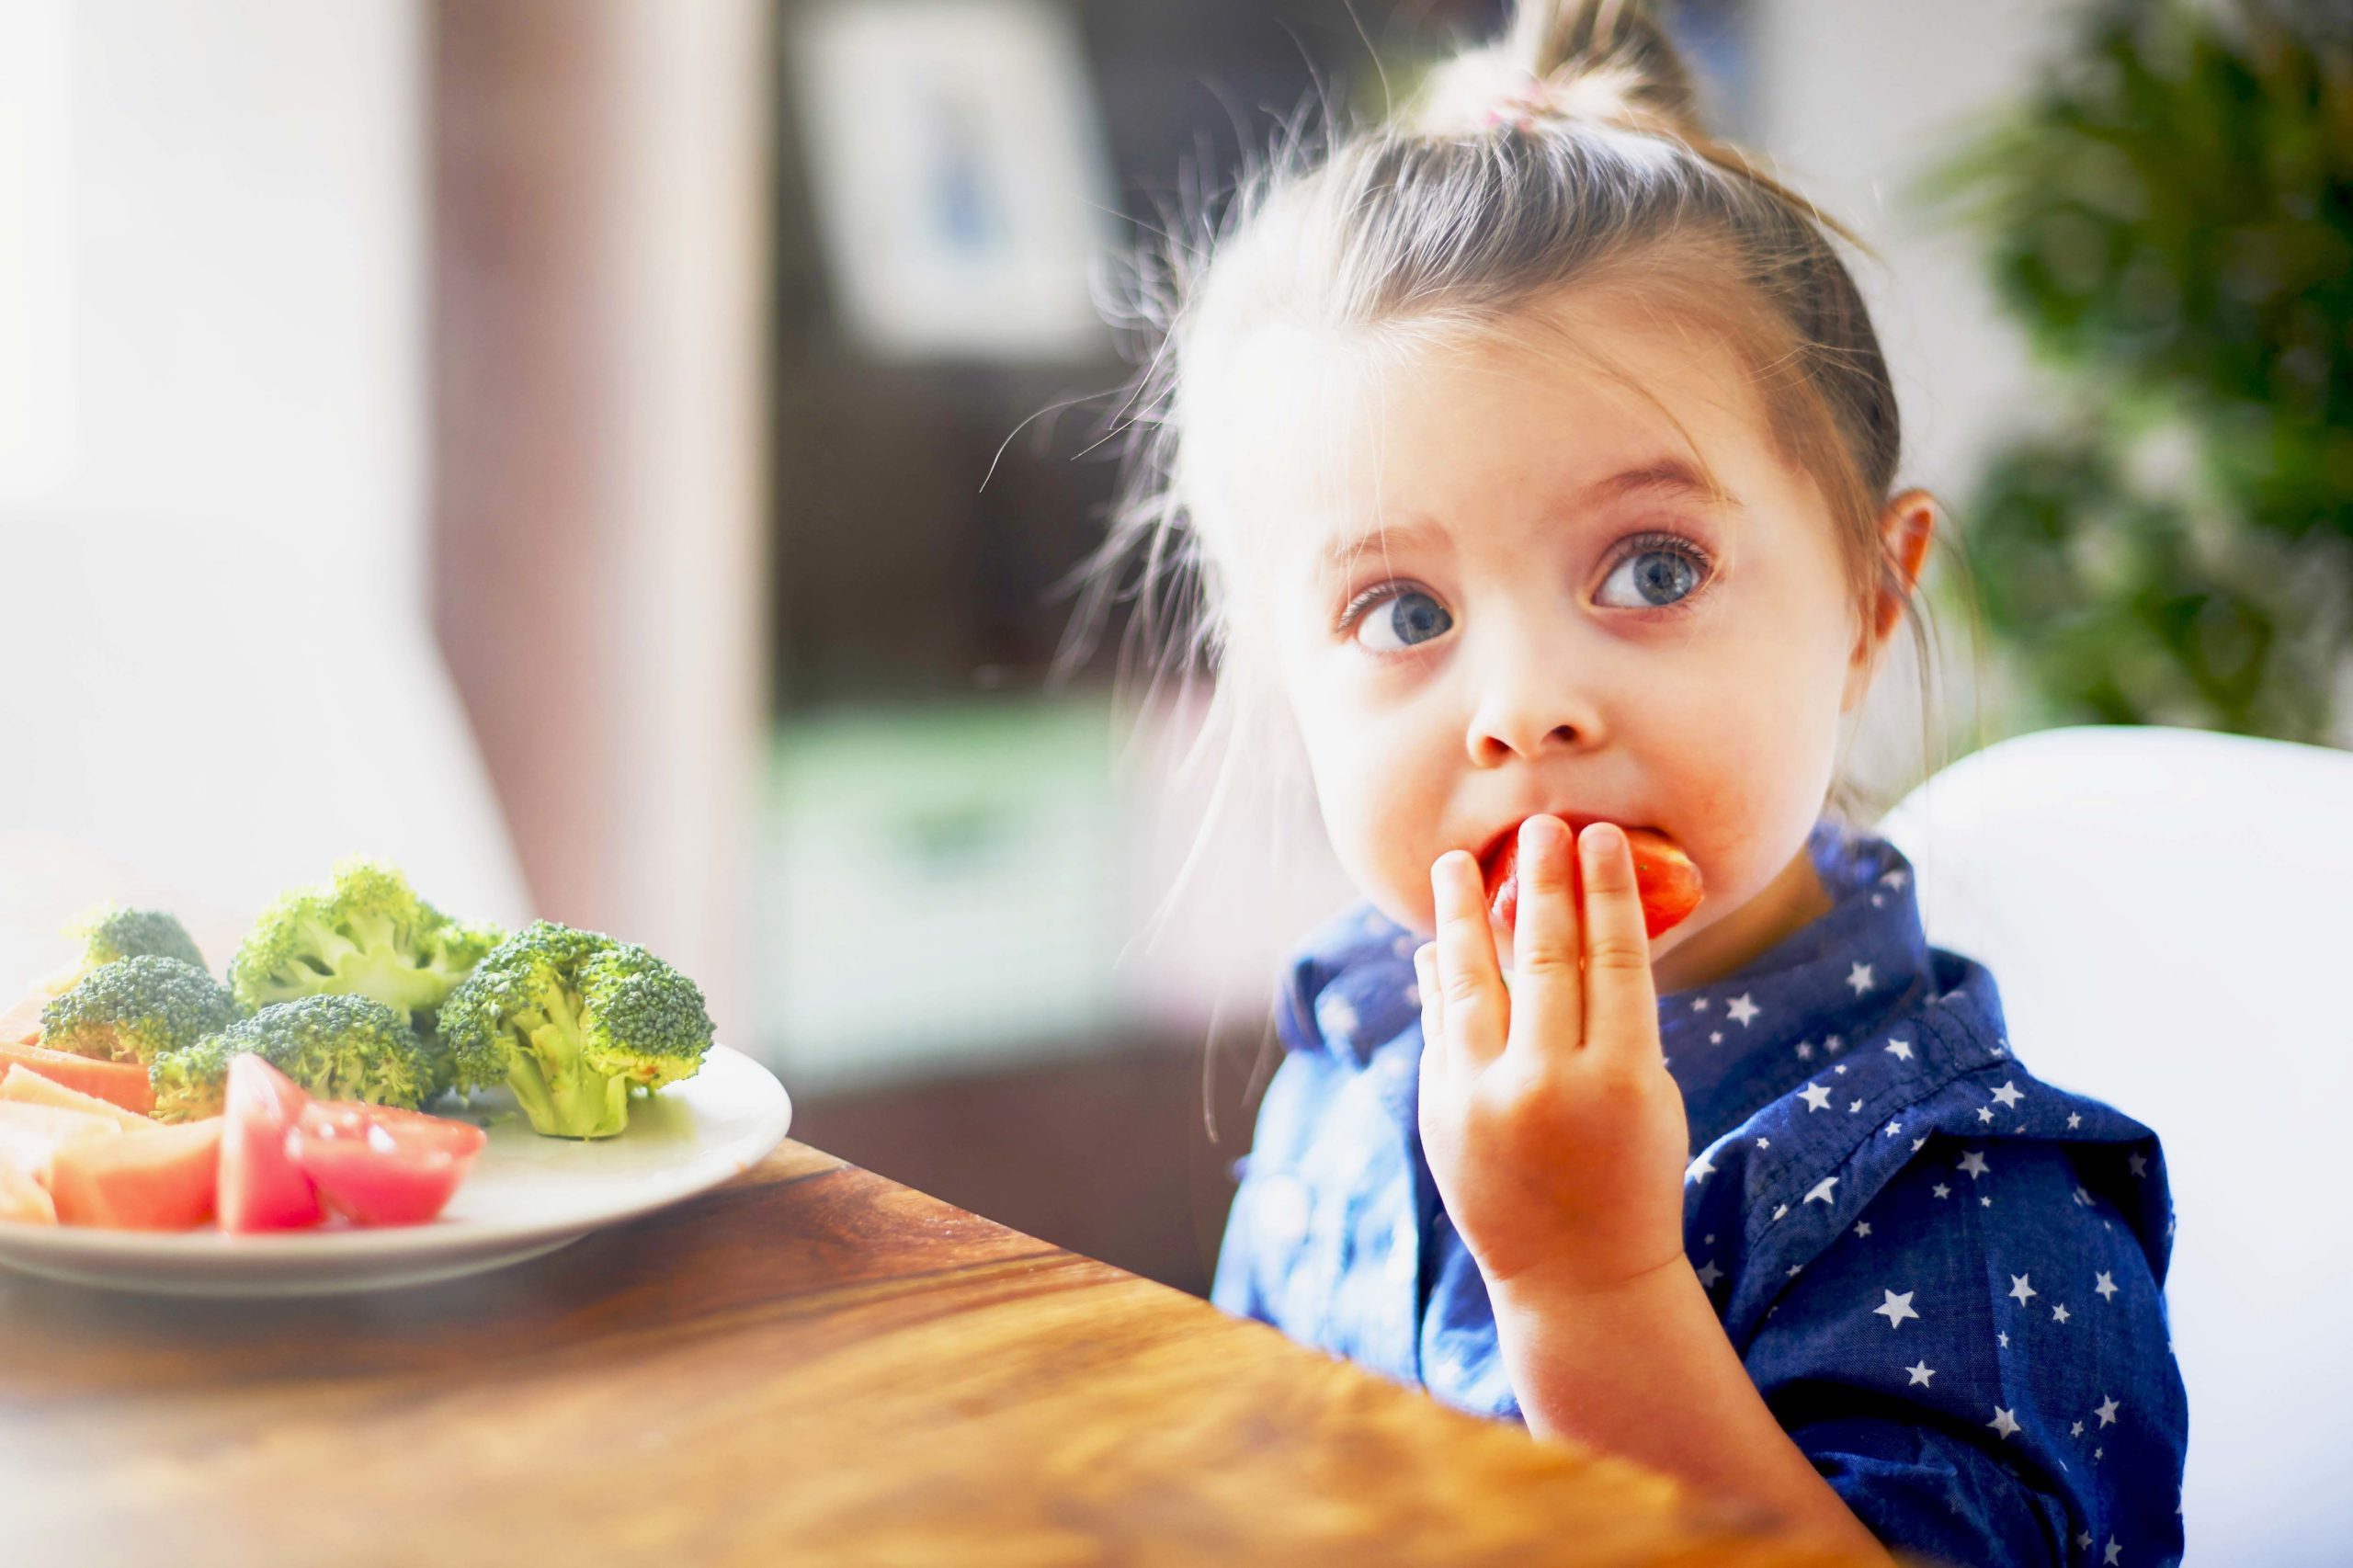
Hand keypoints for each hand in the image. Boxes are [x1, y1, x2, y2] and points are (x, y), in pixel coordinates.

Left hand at [1414, 817, 1691, 1297]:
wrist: (1578, 1278)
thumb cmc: (1632, 1176)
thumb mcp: (1648, 1099)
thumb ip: (1614, 1022)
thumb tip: (1574, 930)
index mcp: (1622, 1079)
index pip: (1614, 960)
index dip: (1605, 891)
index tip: (1597, 837)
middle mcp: (1548, 1085)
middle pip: (1545, 957)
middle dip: (1541, 883)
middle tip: (1539, 826)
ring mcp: (1484, 1099)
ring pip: (1471, 981)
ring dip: (1463, 914)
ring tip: (1456, 862)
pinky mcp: (1440, 1112)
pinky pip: (1439, 1027)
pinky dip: (1438, 980)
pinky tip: (1437, 941)